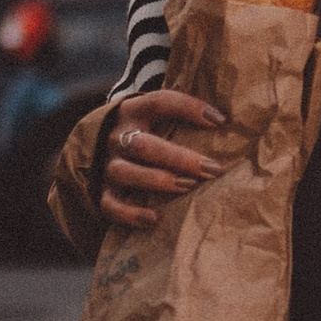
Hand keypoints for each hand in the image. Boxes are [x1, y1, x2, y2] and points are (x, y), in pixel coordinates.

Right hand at [99, 89, 227, 228]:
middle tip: (213, 168)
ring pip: (126, 172)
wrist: (93, 148)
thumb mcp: (154, 116)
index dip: (189, 108)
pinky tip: (154, 218)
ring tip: (189, 187)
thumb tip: (226, 120)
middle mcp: (117, 137)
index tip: (220, 121)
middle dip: (180, 158)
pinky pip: (110, 205)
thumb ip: (180, 115)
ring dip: (159, 181)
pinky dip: (130, 214)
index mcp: (133, 111)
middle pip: (143, 145)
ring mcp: (108, 165)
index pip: (159, 102)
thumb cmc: (143, 132)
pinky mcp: (102, 191)